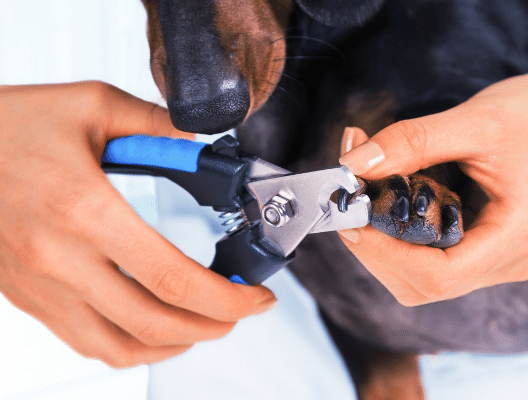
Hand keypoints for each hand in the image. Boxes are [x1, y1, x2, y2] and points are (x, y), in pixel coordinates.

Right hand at [0, 82, 275, 366]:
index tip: (255, 296)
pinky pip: (85, 341)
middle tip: (240, 310)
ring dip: (174, 344)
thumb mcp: (92, 105)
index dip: (226, 298)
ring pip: (118, 347)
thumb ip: (157, 124)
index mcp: (85, 210)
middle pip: (155, 323)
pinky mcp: (26, 296)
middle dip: (213, 325)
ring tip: (205, 324)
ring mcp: (40, 286)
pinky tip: (152, 329)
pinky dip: (129, 346)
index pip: (173, 277)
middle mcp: (61, 259)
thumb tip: (200, 143)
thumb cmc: (7, 124)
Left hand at [337, 68, 527, 305]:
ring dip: (384, 239)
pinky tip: (394, 196)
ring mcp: (496, 260)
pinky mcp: (483, 248)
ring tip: (371, 188)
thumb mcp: (473, 120)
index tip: (352, 218)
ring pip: (421, 275)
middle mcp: (508, 261)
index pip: (439, 276)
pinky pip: (430, 257)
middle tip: (353, 196)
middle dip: (377, 247)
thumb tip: (353, 164)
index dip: (385, 255)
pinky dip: (400, 232)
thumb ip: (412, 142)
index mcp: (516, 237)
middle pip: (422, 283)